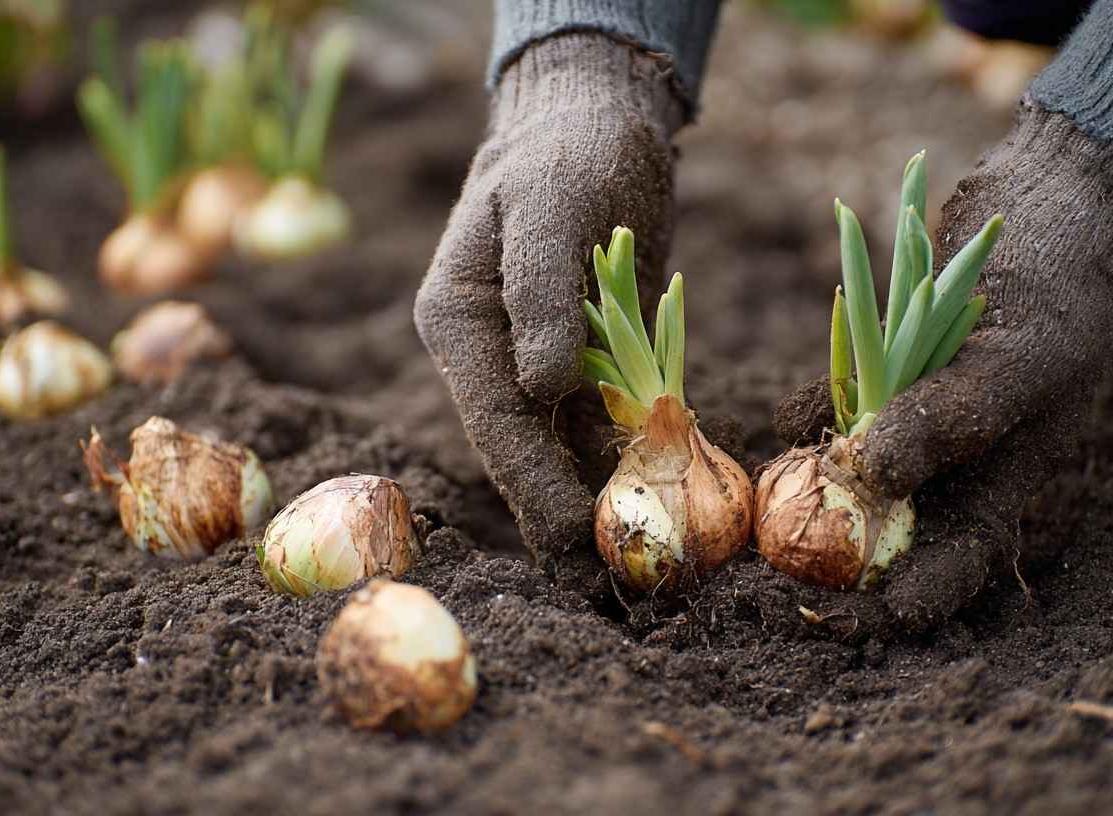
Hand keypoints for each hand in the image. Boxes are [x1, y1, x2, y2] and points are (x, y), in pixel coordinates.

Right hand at [414, 34, 682, 590]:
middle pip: (523, 451)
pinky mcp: (582, 359)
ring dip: (594, 507)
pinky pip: (599, 426)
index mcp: (458, 322)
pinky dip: (623, 468)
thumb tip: (545, 387)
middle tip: (603, 589)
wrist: (596, 123)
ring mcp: (533, 360)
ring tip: (632, 574)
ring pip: (561, 449)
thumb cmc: (567, 151)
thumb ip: (540, 294)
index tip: (570, 543)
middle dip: (560, 518)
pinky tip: (654, 512)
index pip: (494, 420)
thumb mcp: (551, 206)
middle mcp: (489, 352)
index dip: (531, 487)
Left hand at [778, 97, 1112, 632]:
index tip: (846, 622)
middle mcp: (957, 462)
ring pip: (856, 482)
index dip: (904, 604)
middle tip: (776, 591)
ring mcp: (918, 419)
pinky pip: (837, 415)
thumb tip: (865, 477)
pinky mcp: (886, 373)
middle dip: (837, 570)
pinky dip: (808, 428)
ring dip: (811, 504)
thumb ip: (946, 421)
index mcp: (1004, 479)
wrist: (1051, 201)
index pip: (953, 565)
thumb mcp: (1013, 362)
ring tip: (761, 533)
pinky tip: (779, 435)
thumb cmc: (1055, 290)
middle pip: (892, 538)